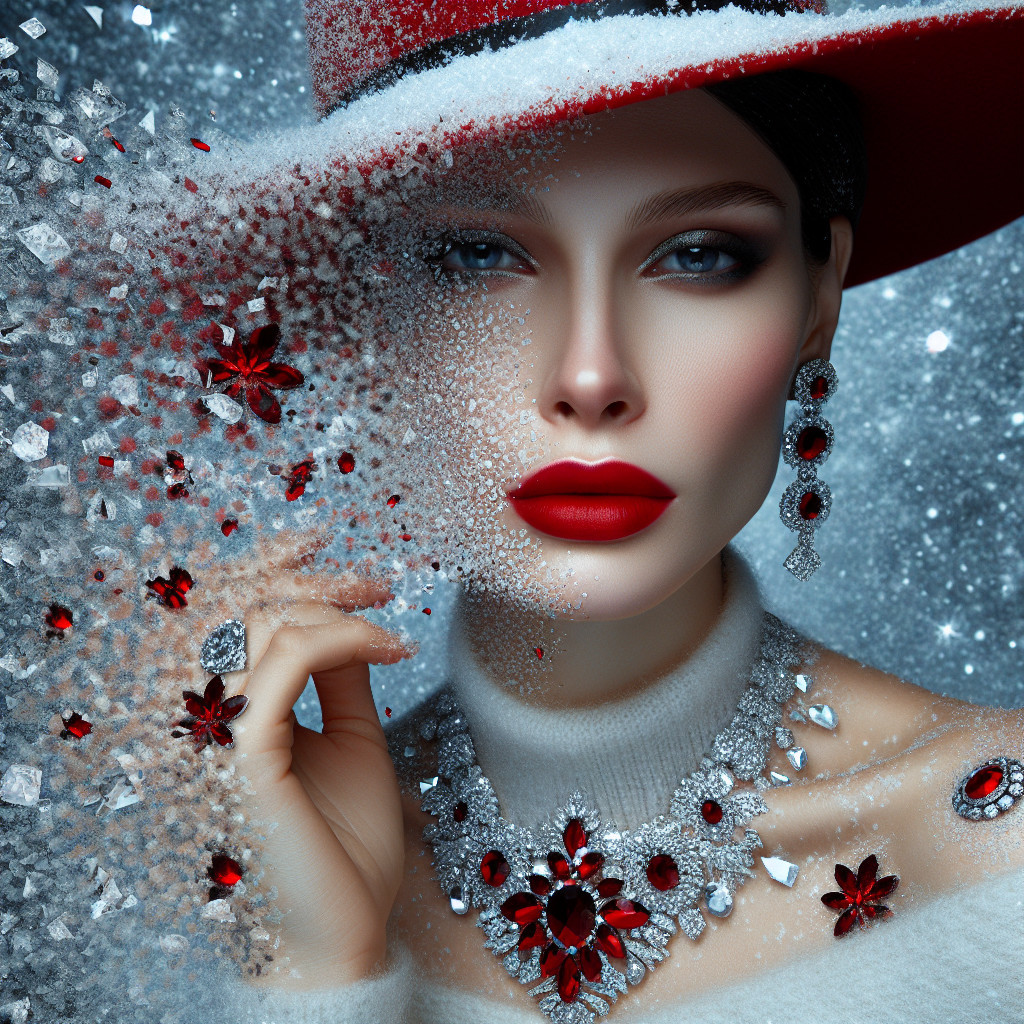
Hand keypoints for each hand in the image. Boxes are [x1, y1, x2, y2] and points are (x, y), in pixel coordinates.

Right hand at [177, 529, 413, 988]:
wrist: (348, 932)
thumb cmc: (347, 845)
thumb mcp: (353, 740)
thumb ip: (341, 677)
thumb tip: (351, 618)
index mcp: (225, 715)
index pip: (224, 618)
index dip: (266, 566)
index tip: (322, 538)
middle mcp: (206, 721)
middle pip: (235, 607)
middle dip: (308, 578)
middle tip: (375, 582)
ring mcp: (216, 738)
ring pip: (261, 625)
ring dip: (335, 607)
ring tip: (389, 625)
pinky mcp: (240, 758)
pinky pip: (285, 664)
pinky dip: (343, 639)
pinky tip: (389, 649)